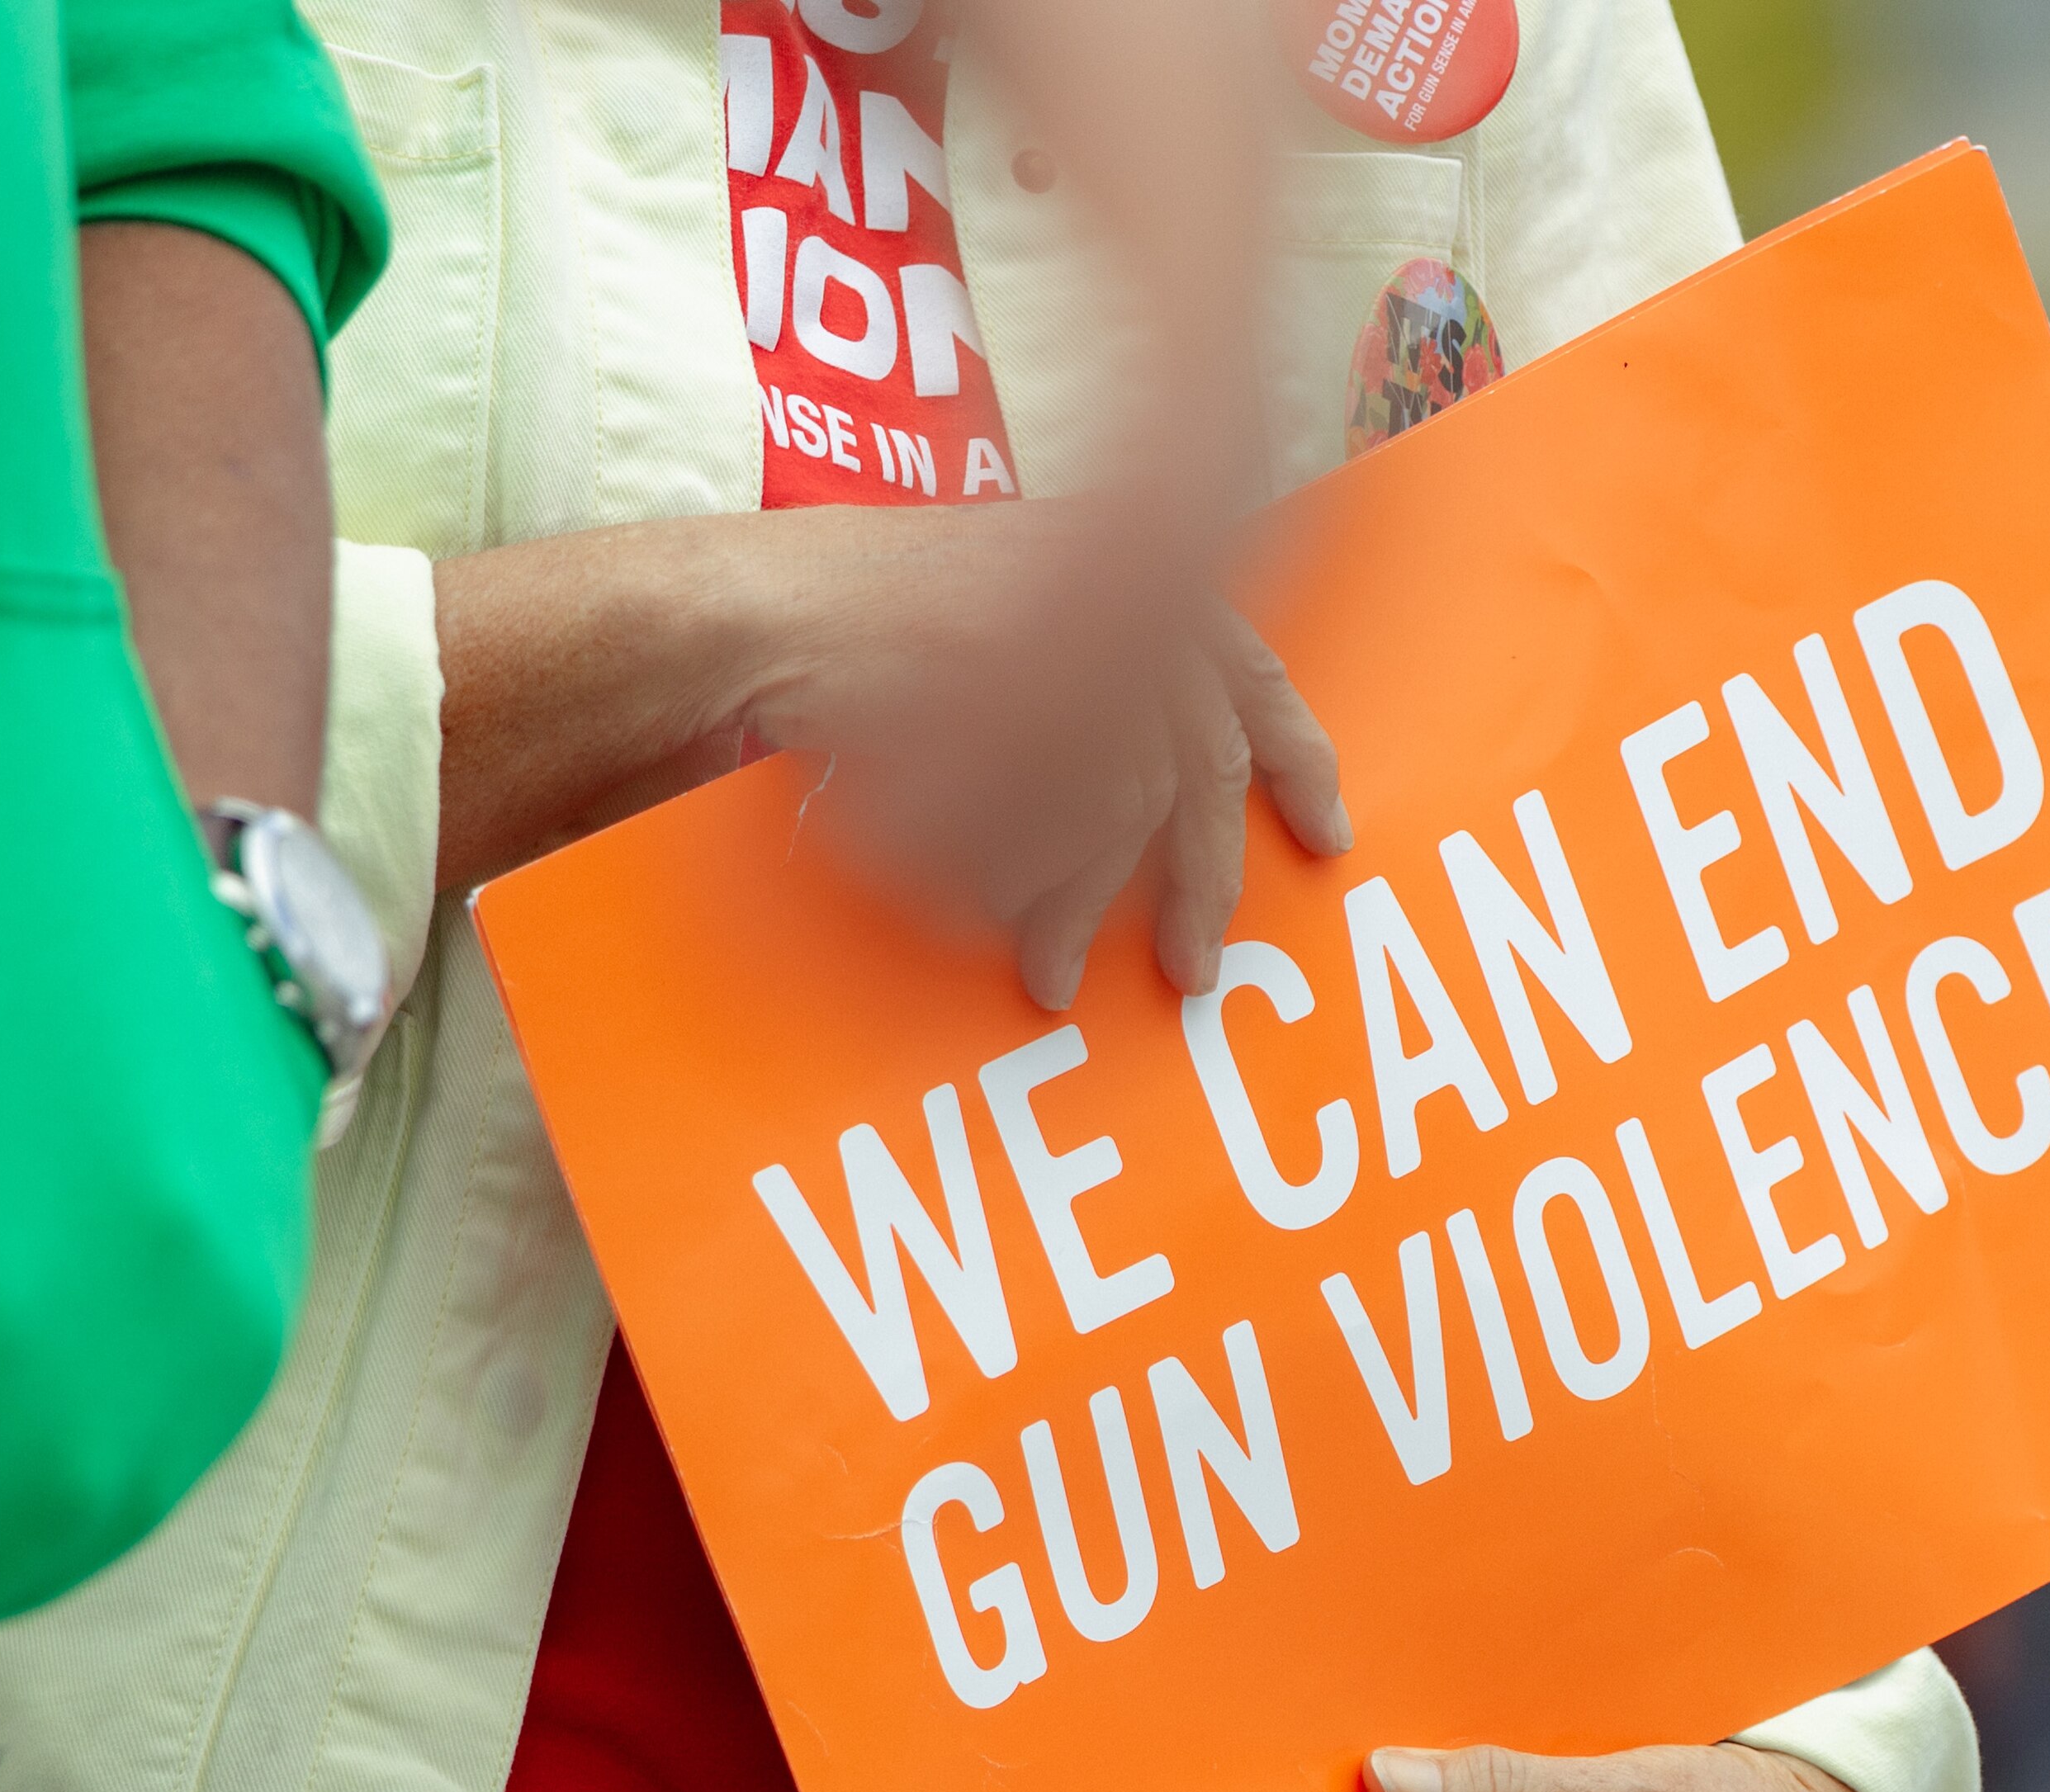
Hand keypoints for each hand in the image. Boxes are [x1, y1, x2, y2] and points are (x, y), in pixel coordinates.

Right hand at [733, 502, 1349, 1008]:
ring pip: (1135, 791)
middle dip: (1203, 872)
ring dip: (1088, 902)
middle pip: (1202, 741)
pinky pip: (1067, 805)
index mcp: (1101, 554)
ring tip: (1053, 979)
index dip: (1295, 746)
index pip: (1237, 657)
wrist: (722, 617)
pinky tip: (990, 917)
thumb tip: (1158, 810)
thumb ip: (1077, 697)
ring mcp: (1051, 613)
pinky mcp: (1011, 668)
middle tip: (1196, 970)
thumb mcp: (983, 651)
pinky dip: (1032, 876)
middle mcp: (1093, 569)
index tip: (1326, 832)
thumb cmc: (831, 651)